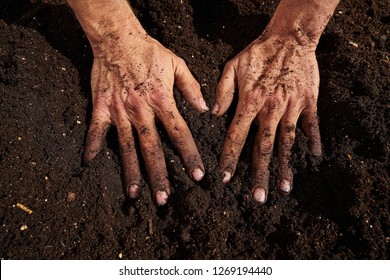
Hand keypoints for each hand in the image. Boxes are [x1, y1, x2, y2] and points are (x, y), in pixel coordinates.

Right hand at [84, 32, 207, 204]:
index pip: (180, 134)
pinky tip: (89, 162)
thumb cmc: (149, 51)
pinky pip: (96, 130)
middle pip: (152, 148)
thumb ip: (191, 87)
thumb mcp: (177, 64)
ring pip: (126, 146)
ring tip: (135, 193)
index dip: (189, 156)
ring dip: (131, 171)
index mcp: (162, 101)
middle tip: (163, 199)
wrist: (118, 38)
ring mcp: (119, 110)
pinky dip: (92, 145)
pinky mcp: (101, 106)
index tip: (197, 175)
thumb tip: (204, 109)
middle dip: (159, 175)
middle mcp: (141, 110)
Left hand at [213, 33, 320, 203]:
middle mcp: (270, 109)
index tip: (225, 179)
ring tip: (284, 188)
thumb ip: (222, 92)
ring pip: (287, 142)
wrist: (290, 37)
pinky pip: (312, 125)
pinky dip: (313, 141)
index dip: (229, 159)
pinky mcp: (309, 102)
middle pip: (263, 147)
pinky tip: (313, 157)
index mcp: (250, 102)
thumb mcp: (232, 66)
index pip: (236, 136)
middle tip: (258, 196)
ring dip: (285, 166)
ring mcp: (292, 107)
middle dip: (259, 174)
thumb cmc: (258, 53)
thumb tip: (214, 114)